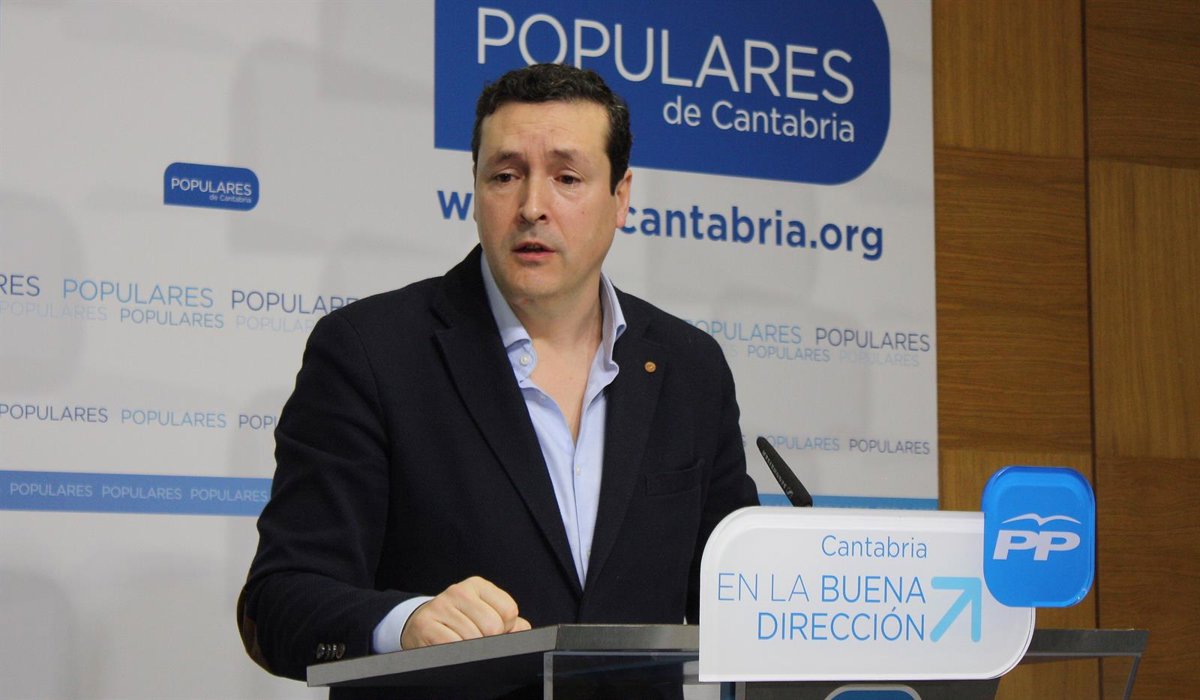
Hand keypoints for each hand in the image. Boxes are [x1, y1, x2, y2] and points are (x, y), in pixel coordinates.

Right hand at [400, 576, 531, 648]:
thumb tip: (523, 629)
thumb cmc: (458, 620)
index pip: (509, 610)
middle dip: (489, 640)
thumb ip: (509, 620)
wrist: (419, 625)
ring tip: (460, 641)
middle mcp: (458, 591)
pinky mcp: (426, 625)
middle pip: (493, 626)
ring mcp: (440, 607)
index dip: (505, 628)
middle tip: (476, 639)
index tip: (492, 630)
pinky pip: (453, 646)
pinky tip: (450, 645)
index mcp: (477, 585)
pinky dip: (456, 652)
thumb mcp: (483, 613)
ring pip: (474, 639)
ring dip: (470, 648)